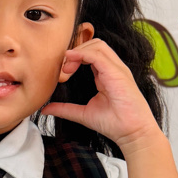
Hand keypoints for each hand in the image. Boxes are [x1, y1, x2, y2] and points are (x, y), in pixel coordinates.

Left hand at [42, 38, 177, 177]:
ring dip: (78, 52)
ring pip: (97, 44)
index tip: (62, 73)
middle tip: (63, 70)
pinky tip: (71, 64)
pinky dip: (83, 55)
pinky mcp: (118, 73)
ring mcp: (117, 69)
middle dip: (75, 51)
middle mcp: (113, 69)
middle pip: (94, 44)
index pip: (90, 53)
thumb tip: (45, 108)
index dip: (74, 57)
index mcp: (106, 75)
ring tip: (66, 68)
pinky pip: (99, 55)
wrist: (132, 133)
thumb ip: (65, 109)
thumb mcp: (83, 114)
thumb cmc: (114, 124)